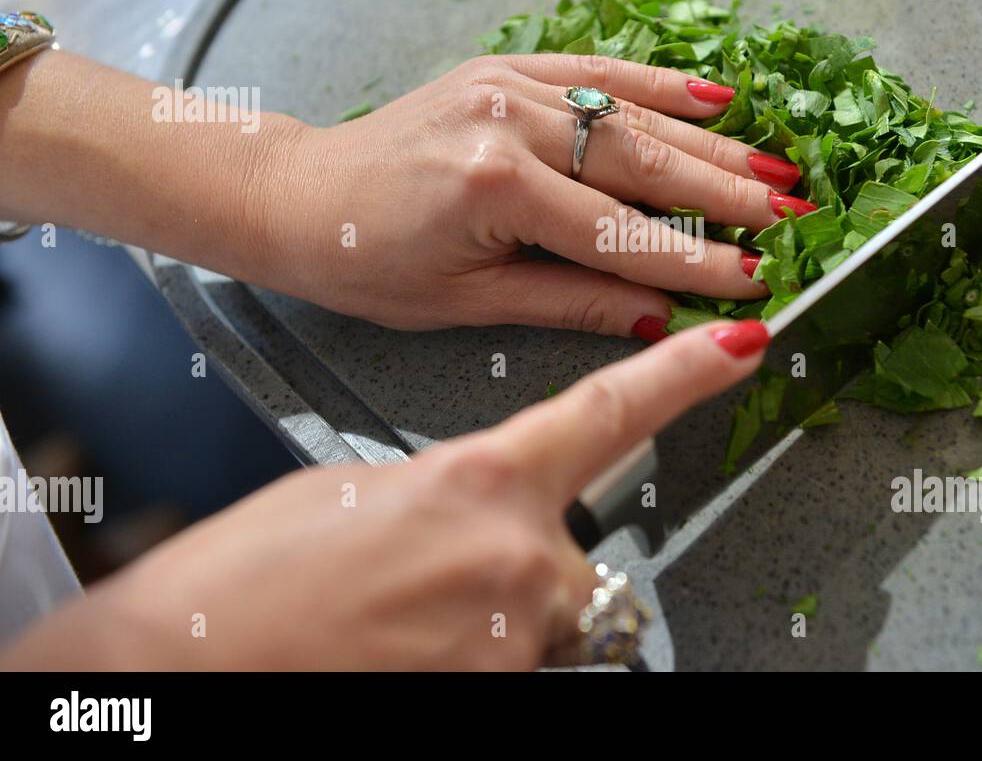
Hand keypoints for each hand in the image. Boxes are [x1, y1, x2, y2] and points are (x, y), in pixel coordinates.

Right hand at [0, 320, 769, 669]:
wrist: (188, 662)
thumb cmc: (250, 577)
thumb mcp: (359, 487)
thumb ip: (453, 485)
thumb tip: (485, 500)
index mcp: (479, 476)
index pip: (612, 412)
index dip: (686, 374)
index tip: (744, 342)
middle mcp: (516, 553)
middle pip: (577, 551)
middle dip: (527, 560)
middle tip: (433, 579)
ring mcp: (516, 634)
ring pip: (550, 619)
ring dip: (498, 616)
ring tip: (407, 620)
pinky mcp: (504, 688)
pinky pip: (524, 663)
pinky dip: (481, 653)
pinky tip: (414, 649)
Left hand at [271, 54, 809, 334]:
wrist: (296, 195)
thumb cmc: (365, 260)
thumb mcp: (466, 303)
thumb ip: (569, 302)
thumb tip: (658, 317)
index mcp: (496, 189)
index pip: (623, 235)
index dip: (698, 263)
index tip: (757, 282)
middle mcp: (509, 123)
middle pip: (644, 165)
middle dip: (727, 197)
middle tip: (795, 219)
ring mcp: (510, 85)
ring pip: (633, 116)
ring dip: (712, 145)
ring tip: (776, 169)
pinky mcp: (505, 69)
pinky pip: (598, 71)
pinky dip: (661, 84)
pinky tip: (717, 96)